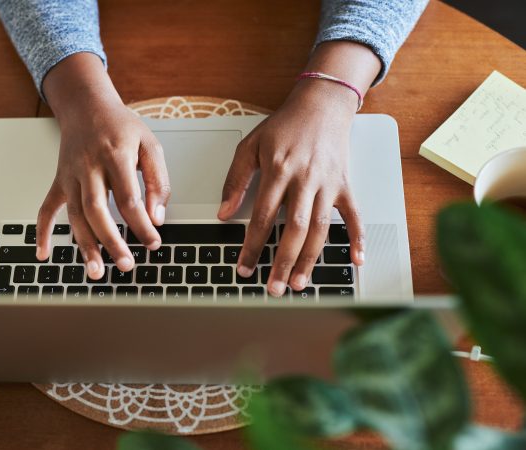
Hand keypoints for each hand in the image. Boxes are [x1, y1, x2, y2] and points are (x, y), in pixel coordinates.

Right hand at [36, 53, 170, 278]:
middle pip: (97, 209)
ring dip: (84, 245)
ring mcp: (70, 175)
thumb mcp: (150, 145)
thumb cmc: (121, 127)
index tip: (154, 242)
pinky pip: (47, 208)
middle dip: (111, 241)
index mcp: (115, 155)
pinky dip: (43, 232)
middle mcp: (88, 166)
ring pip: (74, 215)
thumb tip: (157, 217)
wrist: (87, 105)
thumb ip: (158, 181)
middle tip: (125, 264)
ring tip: (95, 271)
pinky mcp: (59, 181)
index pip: (128, 198)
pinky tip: (44, 253)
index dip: (142, 224)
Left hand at [218, 80, 364, 295]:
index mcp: (279, 171)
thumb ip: (235, 180)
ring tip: (299, 283)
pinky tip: (355, 261)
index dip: (252, 246)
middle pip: (294, 229)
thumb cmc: (284, 126)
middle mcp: (305, 180)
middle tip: (274, 288)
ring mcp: (328, 185)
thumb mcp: (251, 146)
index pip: (263, 217)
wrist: (321, 105)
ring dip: (310, 259)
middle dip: (282, 262)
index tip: (243, 267)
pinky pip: (354, 216)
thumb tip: (223, 213)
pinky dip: (357, 239)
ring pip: (320, 229)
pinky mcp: (345, 186)